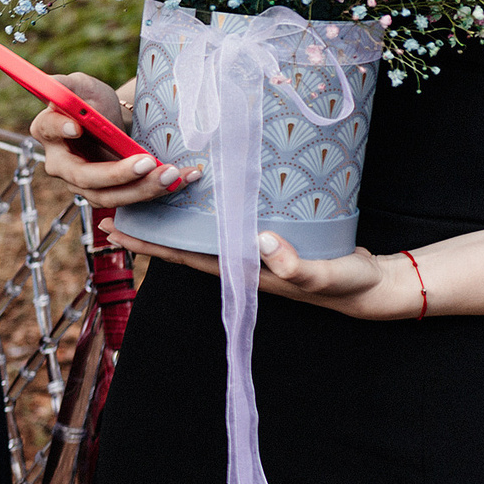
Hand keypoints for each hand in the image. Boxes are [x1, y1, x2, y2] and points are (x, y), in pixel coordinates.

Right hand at [27, 74, 198, 205]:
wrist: (112, 124)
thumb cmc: (94, 103)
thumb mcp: (83, 86)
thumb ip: (68, 84)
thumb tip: (53, 84)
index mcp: (48, 130)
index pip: (47, 129)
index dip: (60, 129)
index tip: (77, 127)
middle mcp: (60, 163)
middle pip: (83, 176)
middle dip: (117, 173)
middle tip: (146, 162)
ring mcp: (82, 184)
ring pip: (107, 195)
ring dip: (141, 188)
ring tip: (171, 174)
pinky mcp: (105, 193)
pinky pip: (128, 198)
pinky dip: (155, 190)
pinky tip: (180, 179)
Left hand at [103, 223, 406, 317]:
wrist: (371, 286)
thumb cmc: (346, 283)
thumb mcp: (323, 274)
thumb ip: (294, 264)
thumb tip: (261, 242)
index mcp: (241, 272)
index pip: (185, 255)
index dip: (151, 243)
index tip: (117, 228)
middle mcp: (239, 263)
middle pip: (183, 244)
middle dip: (150, 229)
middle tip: (113, 208)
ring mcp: (252, 253)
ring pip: (201, 234)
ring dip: (173, 218)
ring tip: (145, 198)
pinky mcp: (268, 240)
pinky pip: (227, 224)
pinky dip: (208, 212)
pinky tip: (200, 197)